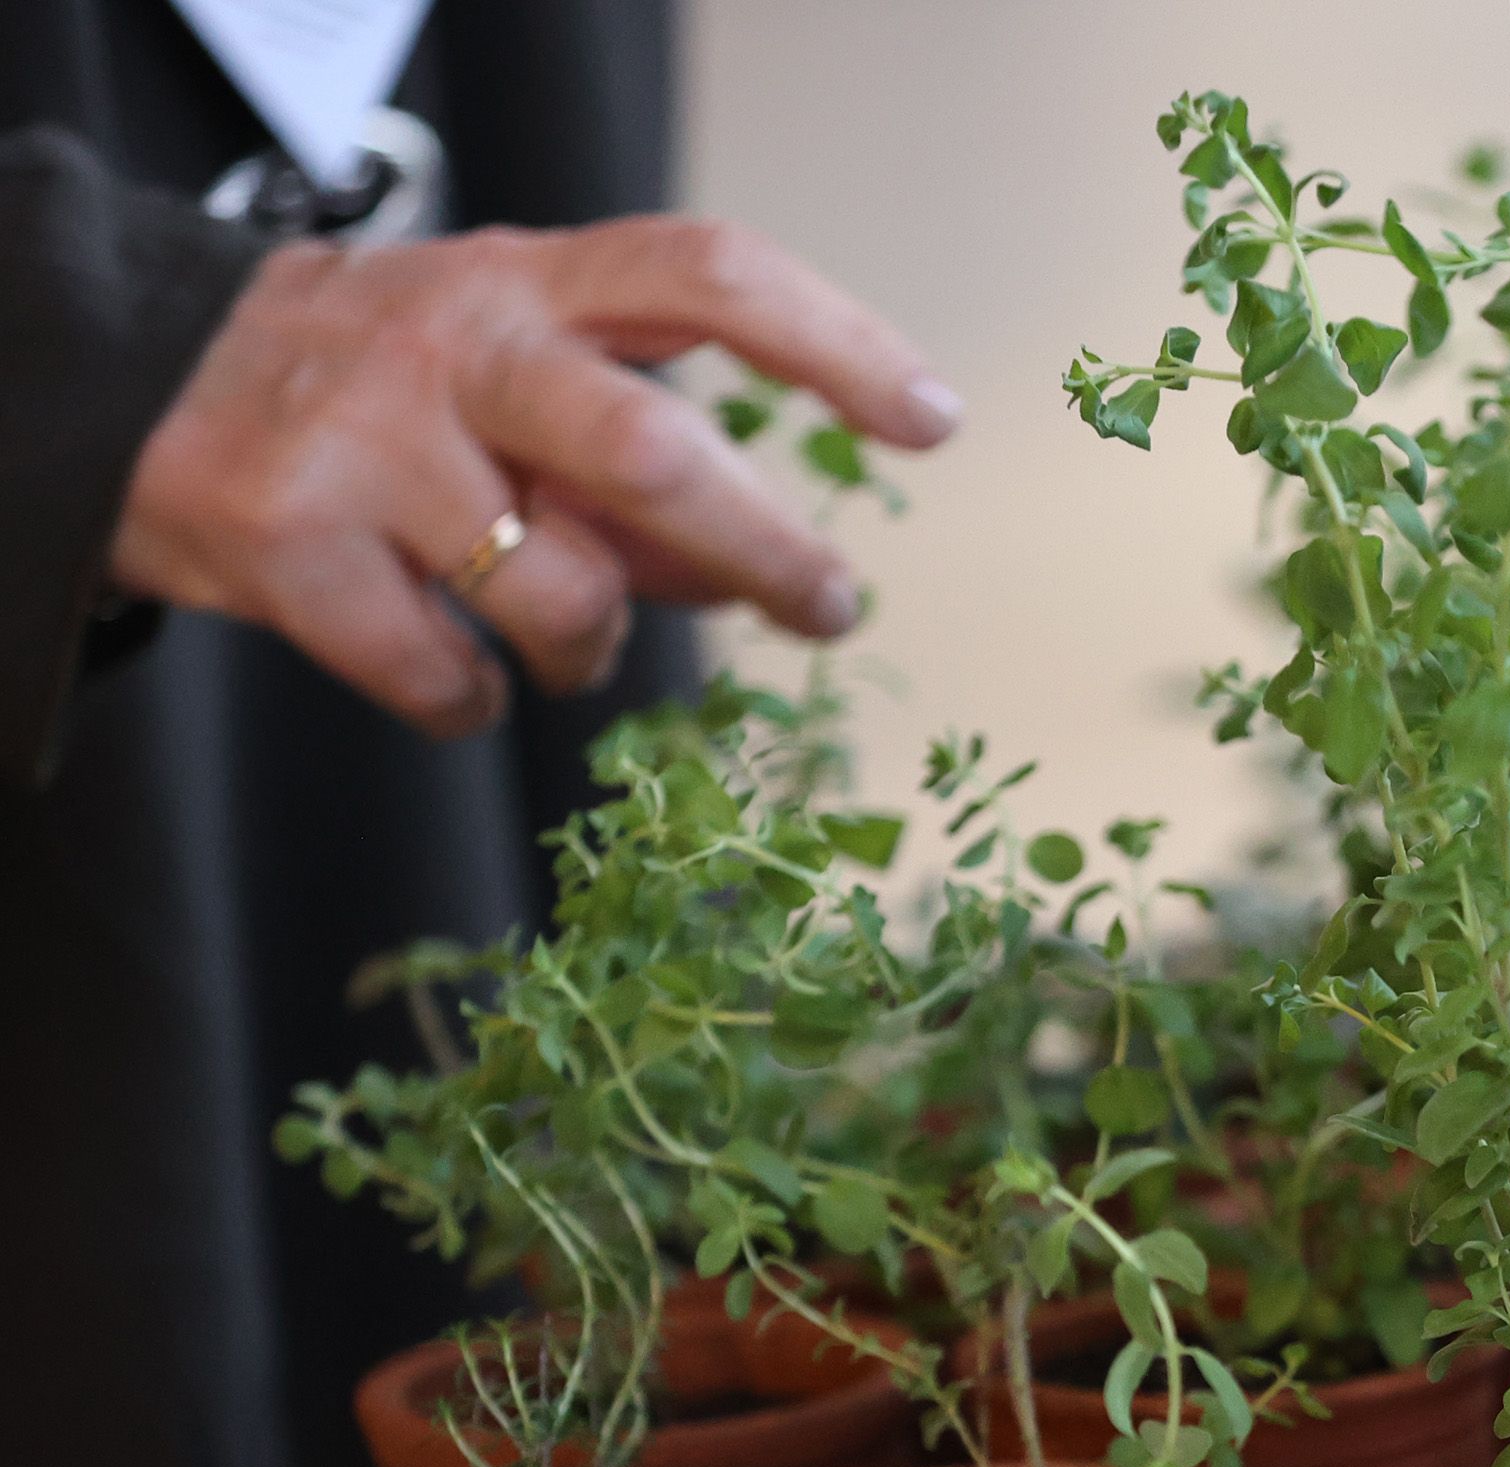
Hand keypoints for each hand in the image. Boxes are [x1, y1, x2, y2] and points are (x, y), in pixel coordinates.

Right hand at [107, 215, 957, 735]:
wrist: (135, 386)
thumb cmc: (381, 392)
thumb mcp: (514, 375)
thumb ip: (635, 457)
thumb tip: (762, 570)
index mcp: (533, 283)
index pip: (709, 276)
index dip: (834, 344)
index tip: (928, 420)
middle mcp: (456, 342)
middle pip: (655, 451)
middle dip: (765, 550)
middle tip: (826, 606)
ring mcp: (364, 441)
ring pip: (560, 589)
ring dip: (594, 649)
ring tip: (567, 641)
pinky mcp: (286, 540)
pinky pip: (442, 673)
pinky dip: (473, 700)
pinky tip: (458, 675)